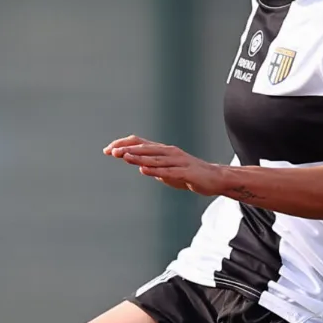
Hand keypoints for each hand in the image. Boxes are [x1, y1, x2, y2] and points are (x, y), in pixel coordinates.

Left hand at [104, 136, 223, 194]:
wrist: (214, 179)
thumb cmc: (189, 174)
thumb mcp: (167, 171)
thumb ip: (154, 167)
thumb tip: (140, 166)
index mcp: (163, 151)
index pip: (140, 144)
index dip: (123, 145)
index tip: (107, 150)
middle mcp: (170, 152)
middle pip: (145, 148)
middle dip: (127, 149)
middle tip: (111, 151)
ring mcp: (178, 161)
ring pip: (155, 158)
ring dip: (138, 158)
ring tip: (124, 157)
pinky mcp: (185, 172)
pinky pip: (167, 171)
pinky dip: (154, 170)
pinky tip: (143, 170)